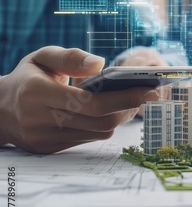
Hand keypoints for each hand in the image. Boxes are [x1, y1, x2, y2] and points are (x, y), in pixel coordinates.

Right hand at [0, 46, 158, 153]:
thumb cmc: (27, 78)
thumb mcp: (42, 57)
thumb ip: (71, 57)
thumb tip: (101, 63)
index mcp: (36, 93)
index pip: (89, 102)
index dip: (123, 97)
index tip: (149, 89)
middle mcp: (39, 120)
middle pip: (99, 121)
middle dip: (129, 108)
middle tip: (149, 94)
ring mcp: (45, 139)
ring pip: (98, 133)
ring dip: (121, 117)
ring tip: (135, 101)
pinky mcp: (52, 149)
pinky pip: (90, 138)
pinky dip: (106, 125)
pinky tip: (116, 111)